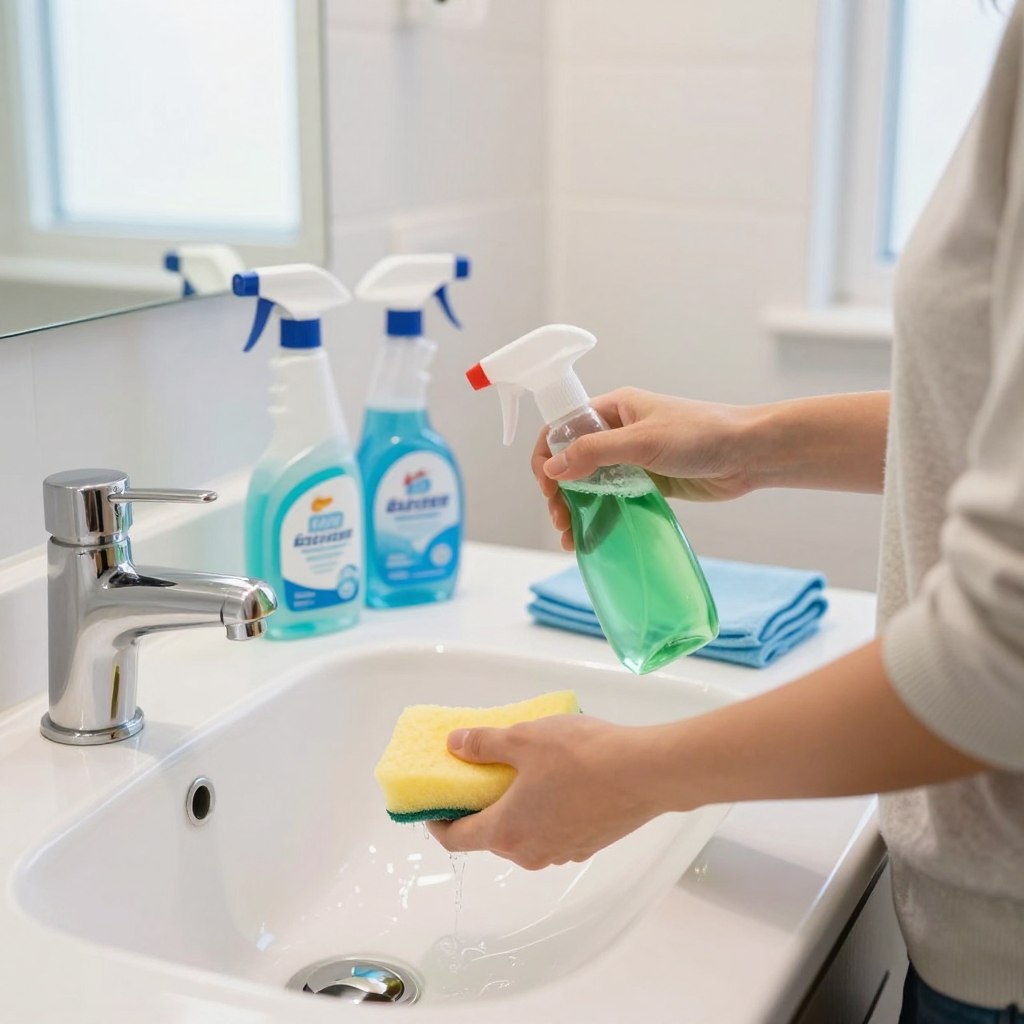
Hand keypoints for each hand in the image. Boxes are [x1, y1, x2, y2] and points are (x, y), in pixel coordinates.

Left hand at [427, 715, 667, 869]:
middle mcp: (530, 853)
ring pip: (524, 835)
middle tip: (480, 774)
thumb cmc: (580, 755)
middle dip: (480, 808)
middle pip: (491, 837)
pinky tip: (558, 781)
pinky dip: (544, 812)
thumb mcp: (523, 738)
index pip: (456, 840)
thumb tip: (454, 745)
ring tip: (522, 772)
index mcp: (506, 832)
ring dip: (515, 809)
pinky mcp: (589, 845)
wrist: (646, 773)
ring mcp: (562, 853)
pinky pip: (553, 832)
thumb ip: (483, 744)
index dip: (437, 822)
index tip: (434, 803)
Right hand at [531, 388, 757, 550]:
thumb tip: (552, 469)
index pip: (563, 428)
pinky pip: (613, 501)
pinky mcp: (647, 484)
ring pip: (589, 485)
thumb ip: (594, 453)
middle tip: (559, 518)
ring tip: (569, 536)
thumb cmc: (700, 434)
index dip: (547, 456)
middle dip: (558, 491)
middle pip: (571, 461)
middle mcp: (618, 432)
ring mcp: (632, 460)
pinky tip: (588, 537)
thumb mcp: (642, 441)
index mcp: (613, 408)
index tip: (547, 487)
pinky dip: (598, 518)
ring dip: (574, 508)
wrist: (749, 454)